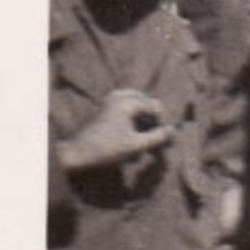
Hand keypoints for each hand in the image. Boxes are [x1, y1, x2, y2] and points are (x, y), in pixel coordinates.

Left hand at [56, 89, 172, 172]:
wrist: (77, 153)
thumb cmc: (107, 148)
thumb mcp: (136, 145)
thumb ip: (157, 137)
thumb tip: (173, 131)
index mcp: (127, 101)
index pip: (155, 106)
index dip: (162, 122)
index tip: (162, 139)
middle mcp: (119, 96)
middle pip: (146, 102)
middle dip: (152, 119)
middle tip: (155, 136)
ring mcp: (110, 100)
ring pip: (136, 105)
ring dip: (143, 120)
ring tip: (145, 137)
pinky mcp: (105, 108)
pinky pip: (126, 107)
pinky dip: (133, 119)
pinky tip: (133, 134)